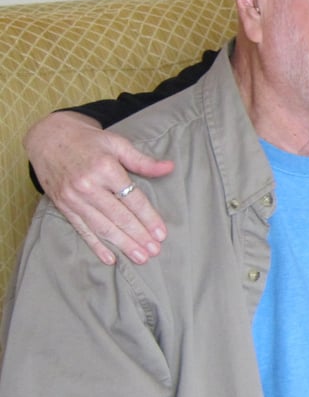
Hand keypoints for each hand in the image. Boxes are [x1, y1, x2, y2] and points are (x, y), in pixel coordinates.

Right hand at [23, 110, 174, 264]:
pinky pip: (82, 229)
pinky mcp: (63, 206)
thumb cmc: (89, 141)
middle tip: (154, 251)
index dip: (149, 218)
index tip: (162, 234)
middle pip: (119, 216)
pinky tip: (110, 258)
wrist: (49, 138)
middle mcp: (88, 186)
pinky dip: (96, 246)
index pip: (132, 199)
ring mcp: (73, 198)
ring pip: (102, 227)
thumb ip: (143, 161)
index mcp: (105, 169)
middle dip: (138, 236)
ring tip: (140, 257)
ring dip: (122, 244)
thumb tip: (169, 167)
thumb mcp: (118, 144)